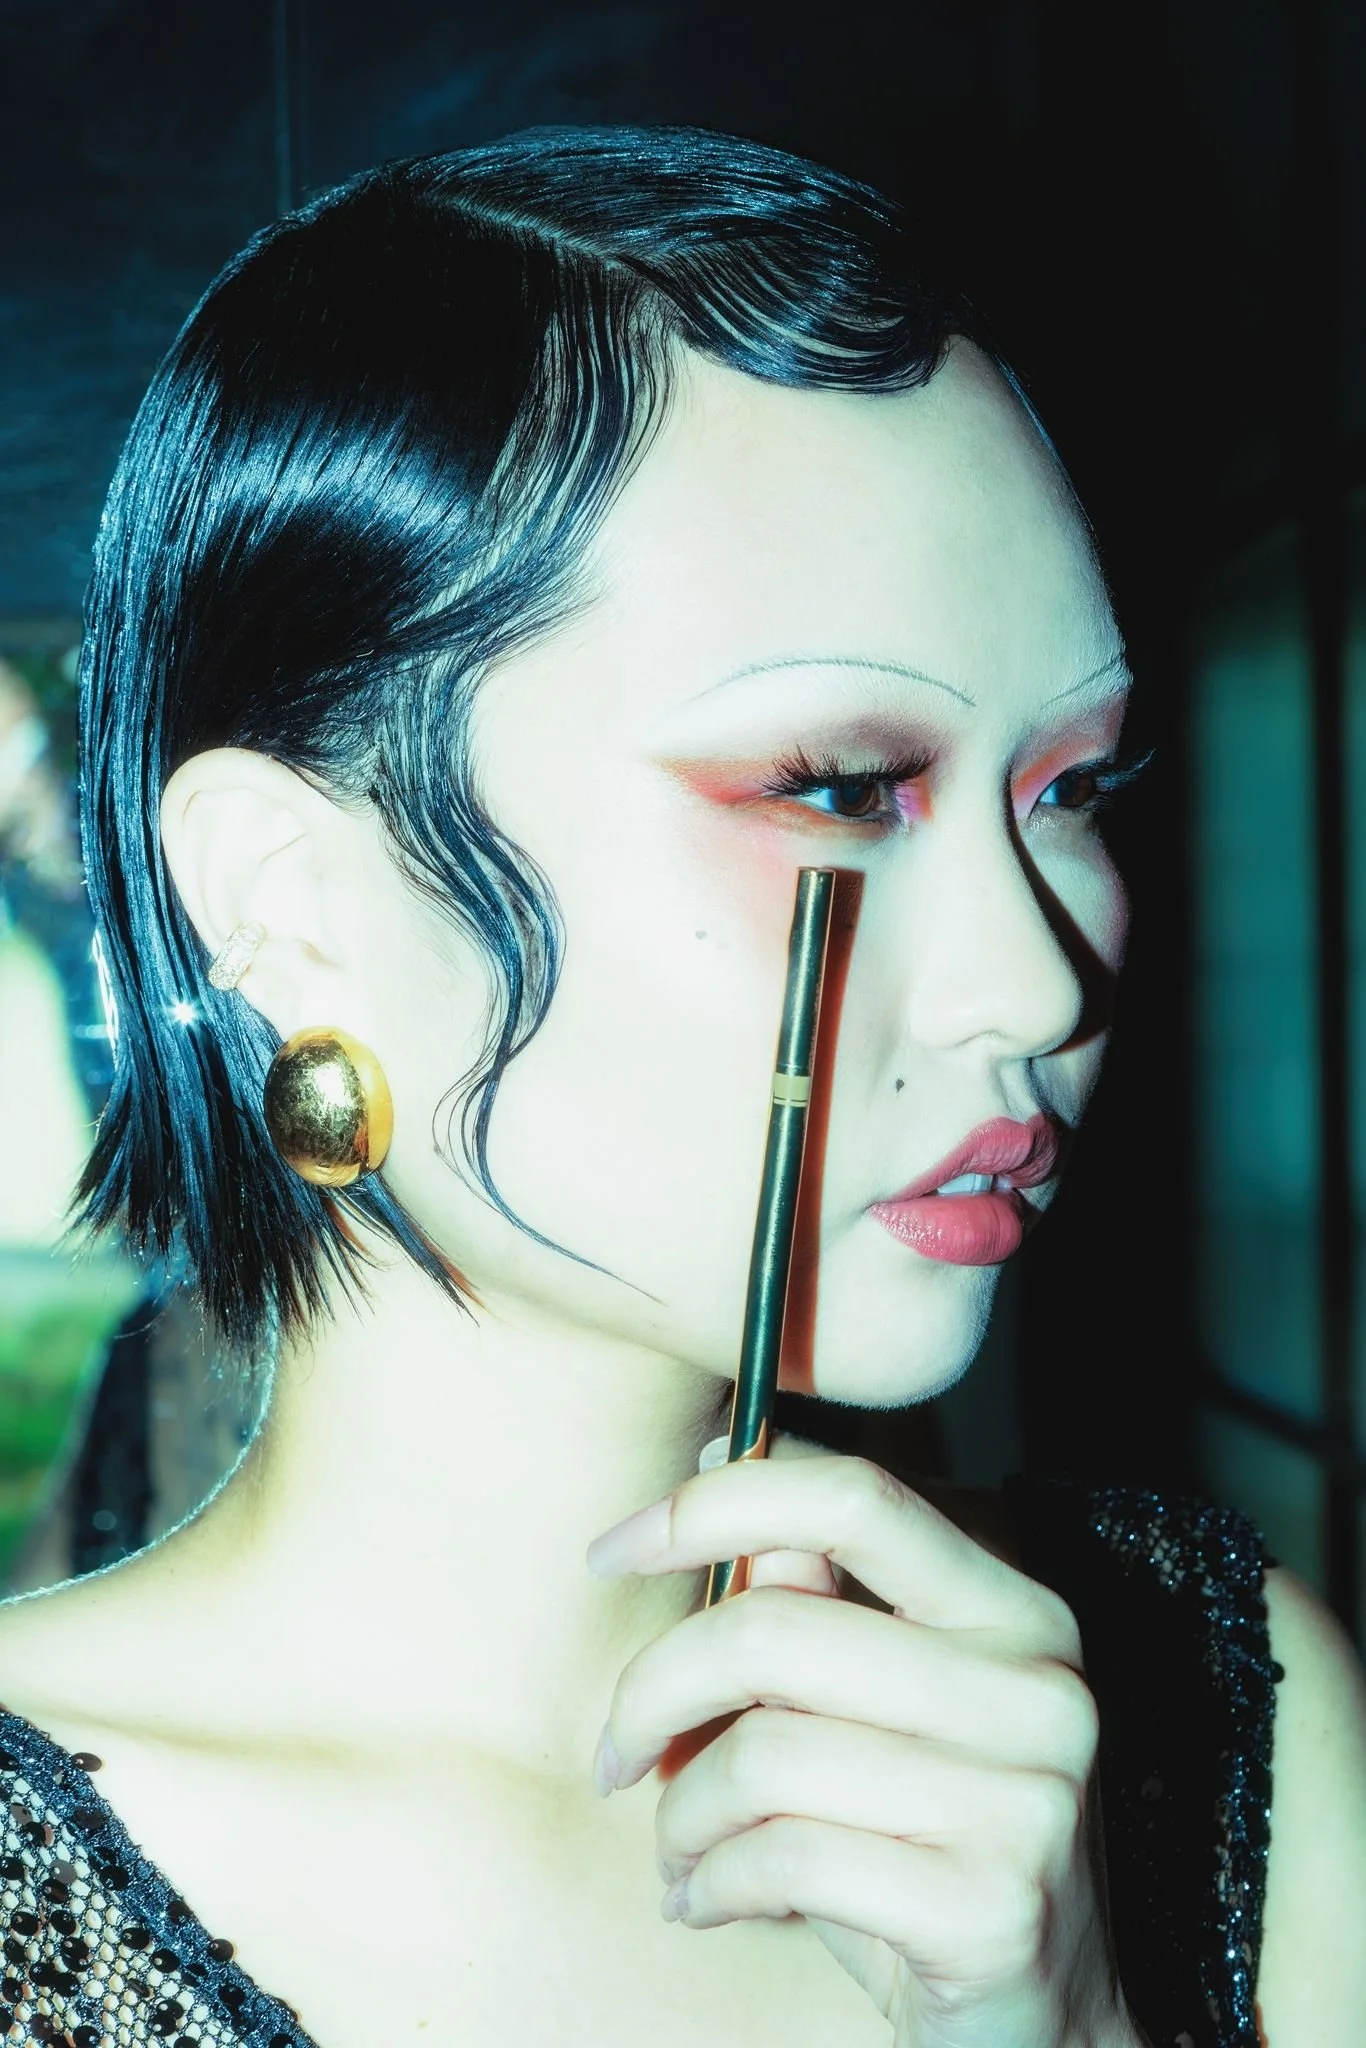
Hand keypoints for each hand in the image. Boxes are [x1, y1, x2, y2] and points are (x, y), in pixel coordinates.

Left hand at [585, 1446, 1144, 2047]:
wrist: (1047, 2015)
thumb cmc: (927, 1838)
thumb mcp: (875, 1703)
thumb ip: (811, 1590)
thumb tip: (718, 1453)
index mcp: (1012, 1607)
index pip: (854, 1499)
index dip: (717, 1504)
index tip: (615, 1549)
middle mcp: (1038, 1686)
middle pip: (773, 1632)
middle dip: (653, 1692)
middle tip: (616, 1751)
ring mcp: (1026, 1799)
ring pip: (761, 1756)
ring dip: (679, 1812)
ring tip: (676, 1846)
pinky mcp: (989, 1909)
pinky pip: (782, 1860)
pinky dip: (710, 1883)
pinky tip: (704, 1901)